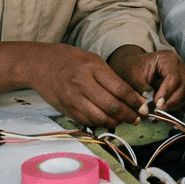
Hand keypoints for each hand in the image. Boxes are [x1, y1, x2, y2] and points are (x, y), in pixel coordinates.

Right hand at [26, 43, 146, 127]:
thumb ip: (110, 77)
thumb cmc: (70, 60)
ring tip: (125, 121)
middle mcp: (82, 83)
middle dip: (129, 115)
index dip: (135, 101)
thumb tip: (131, 96)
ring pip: (100, 117)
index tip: (143, 106)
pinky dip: (101, 123)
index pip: (120, 89)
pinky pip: (88, 121)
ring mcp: (73, 98)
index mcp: (92, 67)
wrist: (40, 64)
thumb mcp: (92, 60)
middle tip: (138, 118)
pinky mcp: (67, 109)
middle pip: (112, 106)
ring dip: (116, 122)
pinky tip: (109, 121)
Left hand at [107, 45, 184, 112]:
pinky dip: (172, 106)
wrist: (131, 66)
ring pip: (184, 96)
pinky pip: (181, 100)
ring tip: (158, 110)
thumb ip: (142, 90)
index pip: (173, 78)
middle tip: (157, 110)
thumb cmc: (132, 67)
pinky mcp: (179, 87)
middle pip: (182, 88)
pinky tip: (161, 109)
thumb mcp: (133, 76)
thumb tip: (149, 106)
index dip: (166, 93)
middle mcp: (179, 67)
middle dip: (170, 102)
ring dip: (172, 106)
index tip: (157, 104)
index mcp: (169, 59)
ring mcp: (181, 77)